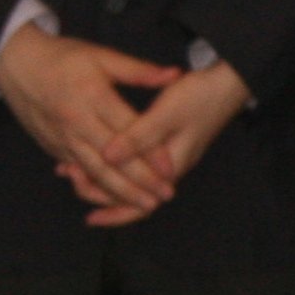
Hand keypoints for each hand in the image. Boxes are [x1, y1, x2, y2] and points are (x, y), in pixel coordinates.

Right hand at [0, 24, 181, 219]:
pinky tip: (114, 199)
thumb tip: (174, 74)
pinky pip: (76, 170)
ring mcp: (62, 136)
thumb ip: (138, 70)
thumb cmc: (61, 57)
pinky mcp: (52, 145)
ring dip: (120, 191)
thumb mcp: (100, 56)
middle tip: (166, 195)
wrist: (15, 63)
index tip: (171, 170)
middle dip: (140, 181)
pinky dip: (95, 187)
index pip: (127, 130)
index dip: (150, 152)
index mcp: (91, 96)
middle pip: (111, 158)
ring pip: (93, 170)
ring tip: (145, 205)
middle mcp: (76, 120)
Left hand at [78, 56, 252, 226]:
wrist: (226, 83)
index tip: (88, 212)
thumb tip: (108, 158)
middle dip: (100, 193)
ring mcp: (165, 157)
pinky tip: (90, 150)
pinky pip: (133, 162)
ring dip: (101, 177)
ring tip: (69, 167)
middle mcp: (168, 168)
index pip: (143, 204)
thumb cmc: (199, 97)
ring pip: (130, 179)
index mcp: (171, 166)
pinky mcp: (161, 144)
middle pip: (133, 197)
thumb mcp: (166, 115)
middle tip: (67, 176)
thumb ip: (138, 138)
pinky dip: (111, 161)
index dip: (115, 210)